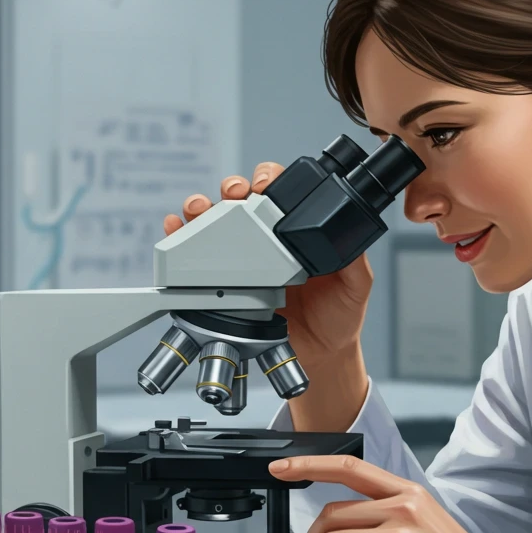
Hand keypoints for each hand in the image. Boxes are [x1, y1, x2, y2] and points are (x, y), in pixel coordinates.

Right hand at [163, 163, 372, 366]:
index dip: (268, 178)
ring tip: (199, 210)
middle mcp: (266, 238)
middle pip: (240, 197)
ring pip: (213, 218)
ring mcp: (241, 258)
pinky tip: (176, 228)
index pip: (280, 190)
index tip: (265, 186)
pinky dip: (179, 235)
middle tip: (235, 196)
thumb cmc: (338, 317)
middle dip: (232, 187)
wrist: (318, 354)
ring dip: (201, 206)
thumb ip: (355, 260)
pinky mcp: (221, 281)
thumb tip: (351, 235)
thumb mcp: (355, 286)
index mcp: (296, 232)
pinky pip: (193, 253)